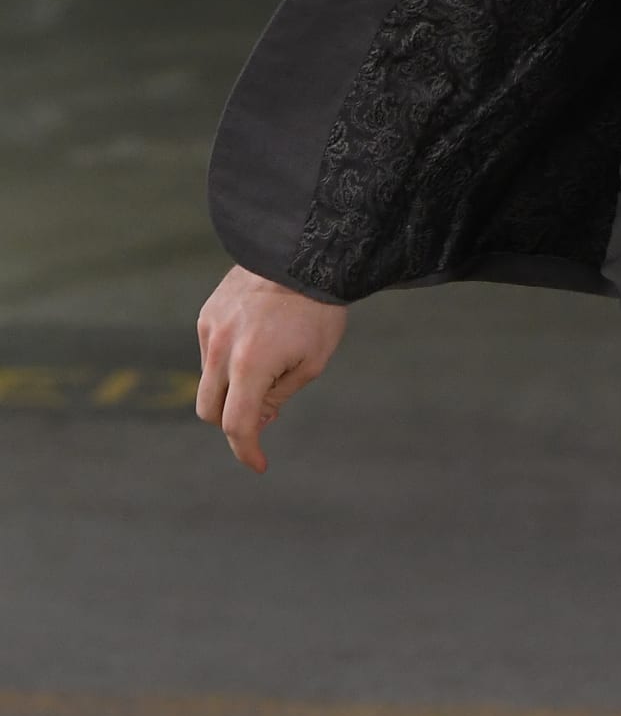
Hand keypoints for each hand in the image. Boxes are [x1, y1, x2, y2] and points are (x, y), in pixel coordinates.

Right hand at [195, 265, 347, 472]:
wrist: (302, 251)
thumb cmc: (317, 309)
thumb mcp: (312, 361)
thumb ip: (280, 395)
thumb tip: (260, 416)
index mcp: (249, 365)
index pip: (237, 424)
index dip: (246, 450)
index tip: (259, 464)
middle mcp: (220, 348)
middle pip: (210, 410)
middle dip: (233, 422)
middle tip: (267, 413)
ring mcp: (209, 329)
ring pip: (209, 380)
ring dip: (232, 388)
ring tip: (271, 364)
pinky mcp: (207, 313)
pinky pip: (210, 352)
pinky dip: (228, 361)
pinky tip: (259, 341)